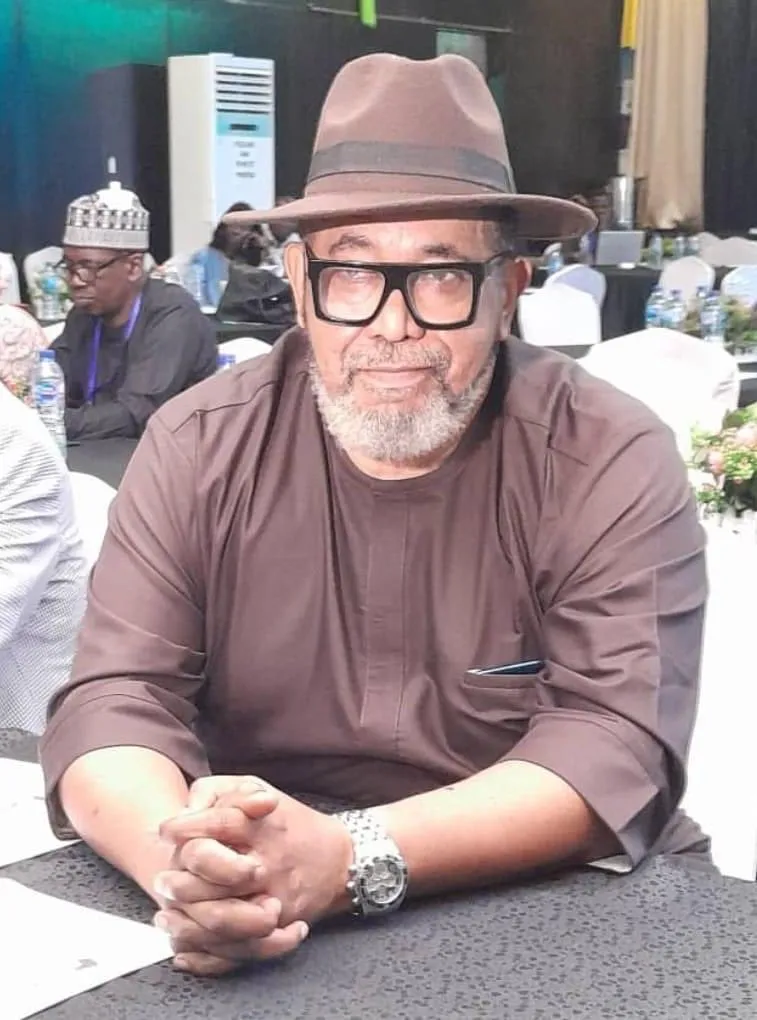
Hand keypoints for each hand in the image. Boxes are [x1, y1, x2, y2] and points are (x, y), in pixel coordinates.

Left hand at [154, 776, 352, 975]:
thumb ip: (219, 791)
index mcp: (262, 825)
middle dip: (180, 875)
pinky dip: (205, 954)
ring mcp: (273, 897)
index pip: (218, 823)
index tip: (165, 831)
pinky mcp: (277, 927)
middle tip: (162, 879)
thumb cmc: (288, 822)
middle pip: (214, 870)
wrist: (340, 861)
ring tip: (164, 913)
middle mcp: (267, 861)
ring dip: (184, 918)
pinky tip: (182, 945)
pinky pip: (236, 950)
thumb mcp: (257, 790)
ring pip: (220, 917)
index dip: (185, 826)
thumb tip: (185, 810)